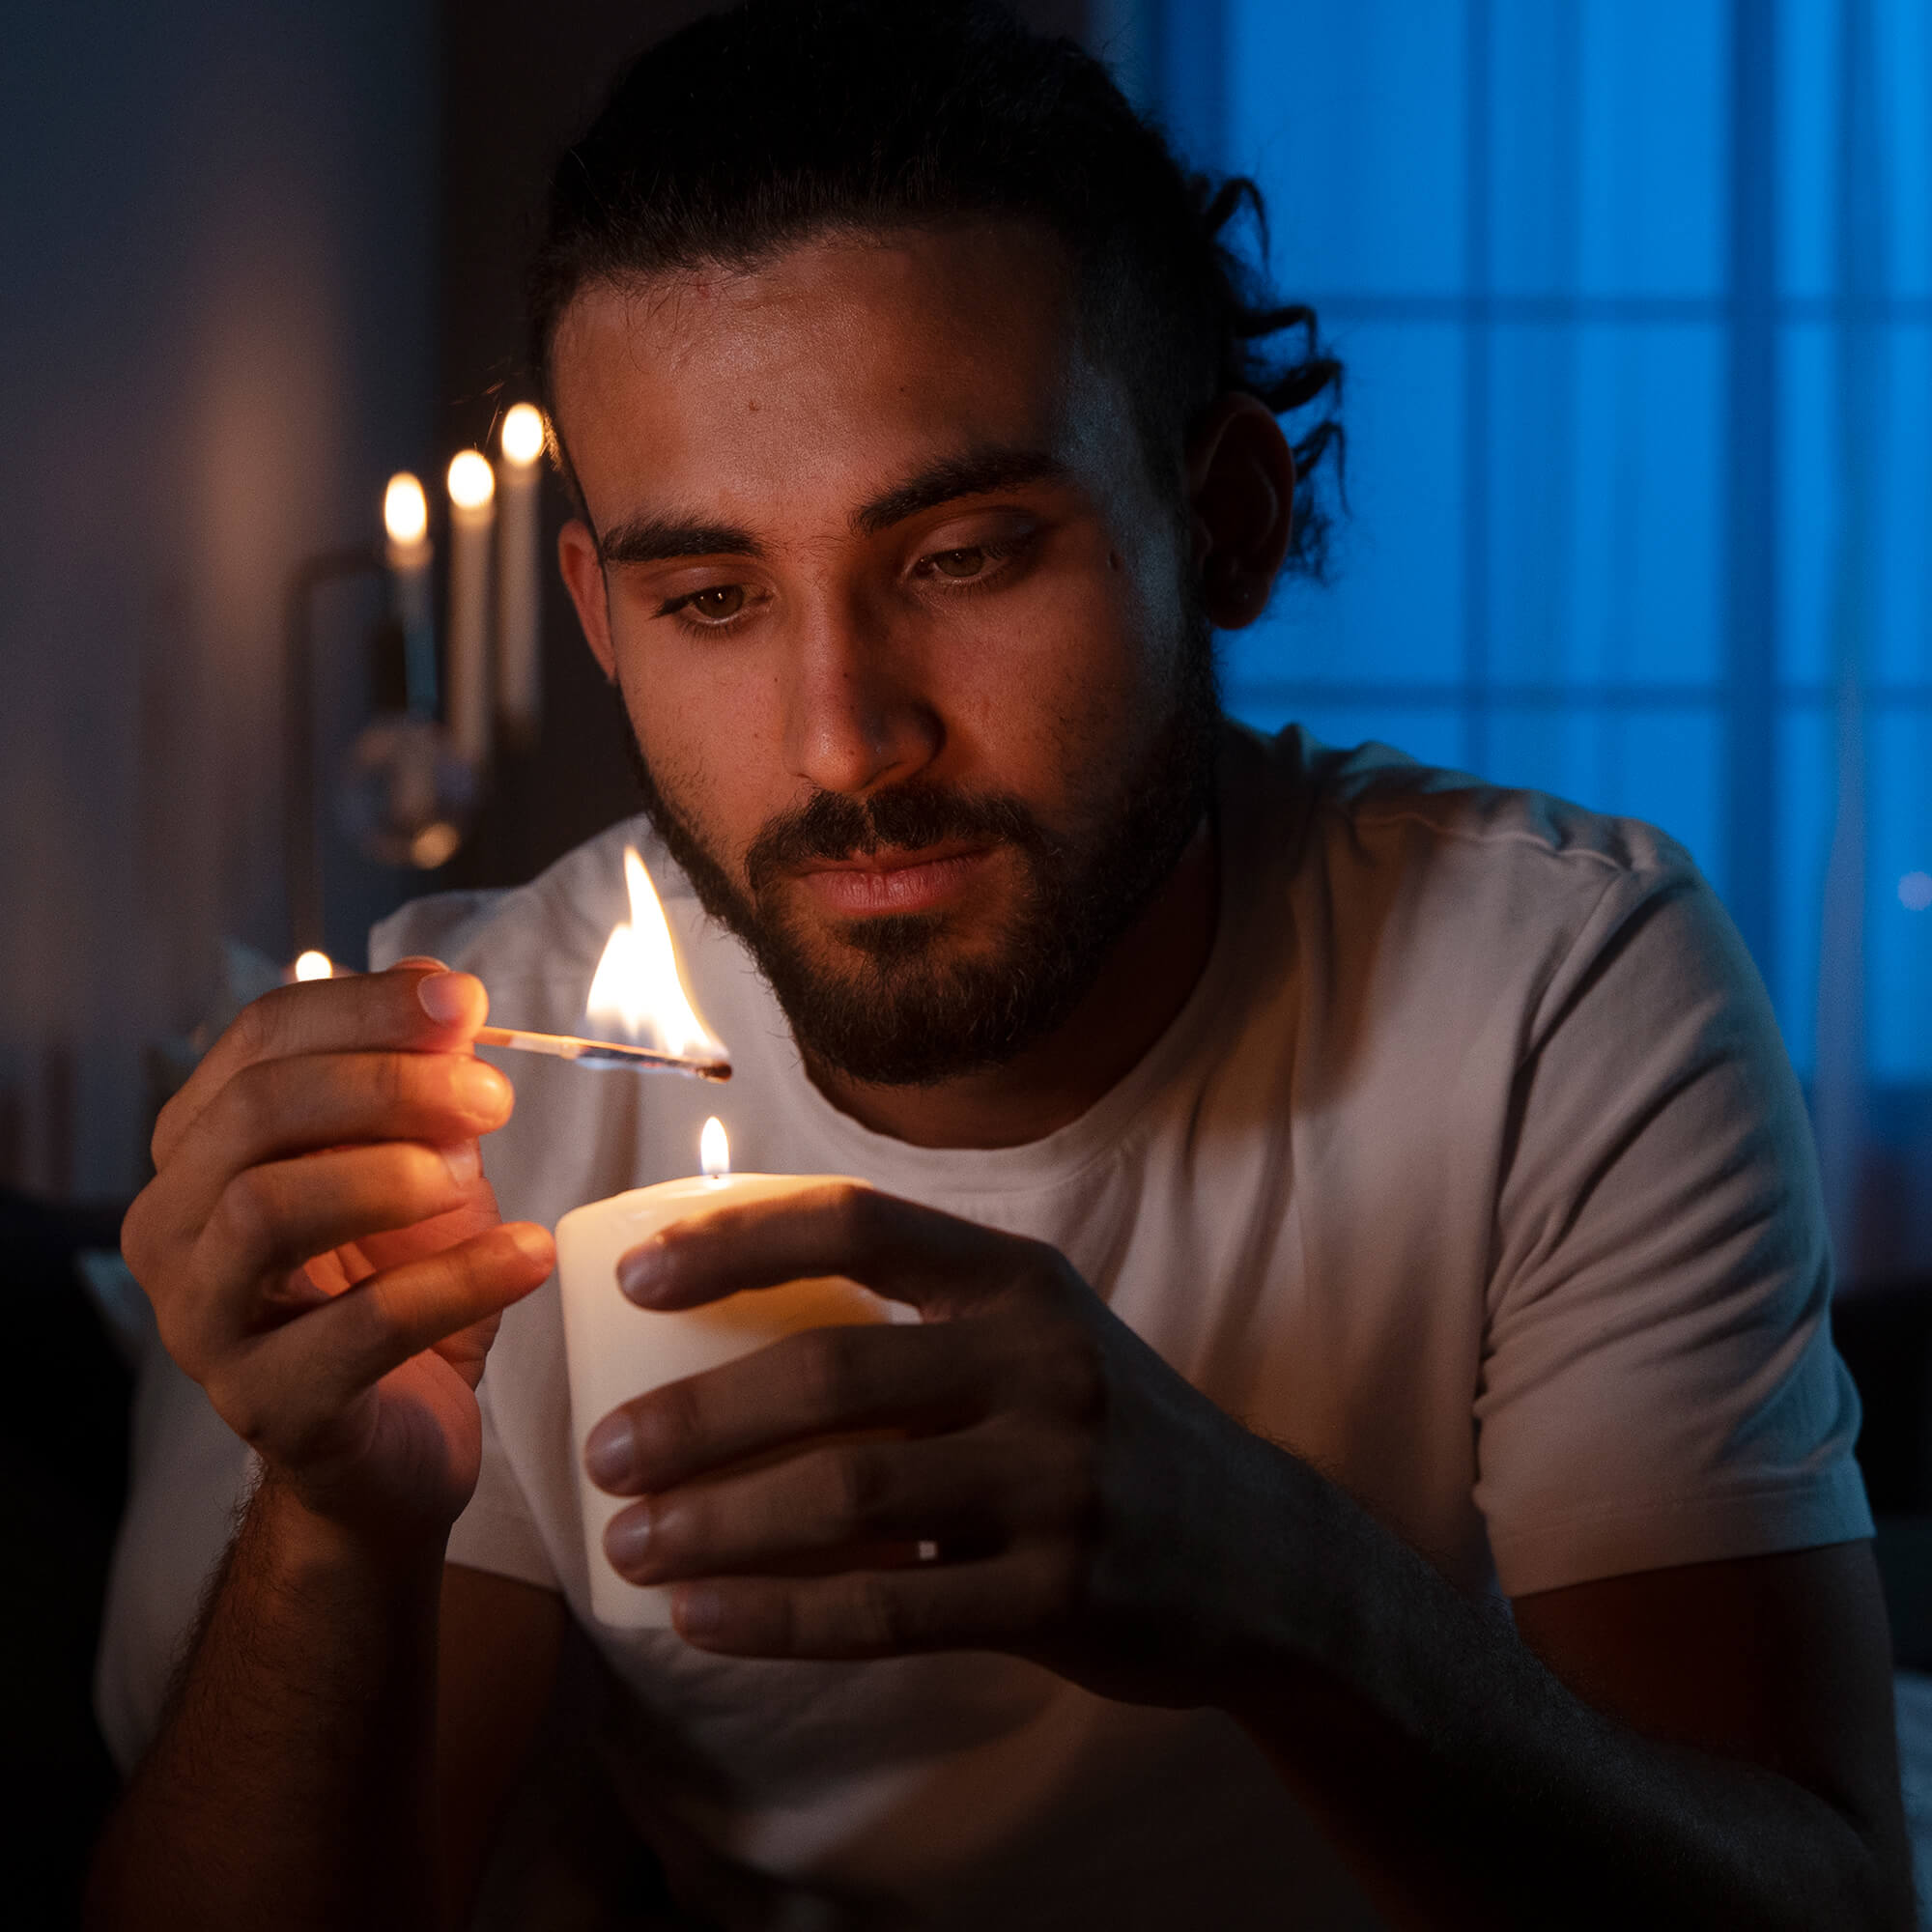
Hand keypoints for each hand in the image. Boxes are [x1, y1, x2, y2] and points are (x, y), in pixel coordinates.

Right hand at [121, 960, 554, 1539]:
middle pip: (258, 1110)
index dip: (364, 1007)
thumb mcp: (423, 1168)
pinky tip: (528, 1253)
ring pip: (268, 1207)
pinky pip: (359, 1327)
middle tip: (490, 1096)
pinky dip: (459, 1279)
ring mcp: (206, 1323)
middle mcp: (175, 1228)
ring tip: (472, 1178)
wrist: (402, 1442)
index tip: (462, 1003)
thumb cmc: (400, 1289)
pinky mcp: (270, 1405)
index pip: (259, 1041)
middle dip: (387, 1084)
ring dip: (391, 1173)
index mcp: (203, 1150)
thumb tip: (448, 999)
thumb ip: (426, 1088)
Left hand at [583, 1184, 1288, 1704]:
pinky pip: (886, 1611)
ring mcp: (1058, 1479)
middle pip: (830, 1373)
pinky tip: (703, 1617)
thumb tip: (727, 1328)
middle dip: (693, 1416)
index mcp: (1020, 1281)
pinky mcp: (1061, 1593)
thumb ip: (918, 1325)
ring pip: (846, 1498)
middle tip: (603, 1453)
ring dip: (716, 1523)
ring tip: (630, 1543)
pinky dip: (777, 1617)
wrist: (1266, 1554)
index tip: (634, 1281)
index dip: (735, 1241)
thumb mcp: (1039, 1339)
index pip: (858, 1224)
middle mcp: (1043, 1362)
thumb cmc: (1105, 1432)